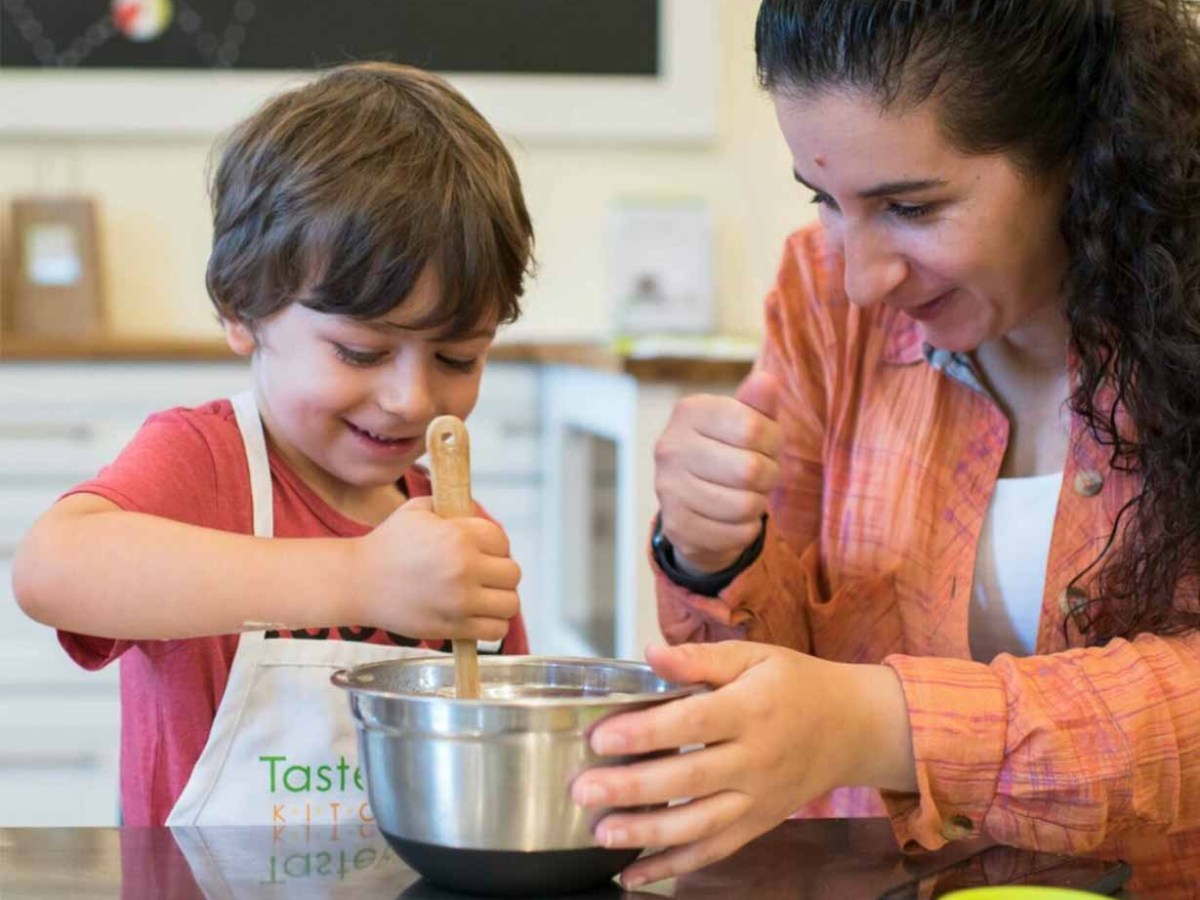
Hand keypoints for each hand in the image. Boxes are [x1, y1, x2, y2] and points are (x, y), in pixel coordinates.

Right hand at [348, 496, 520, 640]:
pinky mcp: (453, 628)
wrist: (357, 582)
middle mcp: (464, 569)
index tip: (480, 550)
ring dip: (500, 599)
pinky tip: (478, 615)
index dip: (492, 544)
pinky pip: (495, 631)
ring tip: (483, 595)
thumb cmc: (387, 544)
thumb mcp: (419, 510)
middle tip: (482, 574)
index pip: (501, 540)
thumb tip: (479, 517)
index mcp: (458, 536)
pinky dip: (492, 624)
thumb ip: (454, 510)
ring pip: (510, 603)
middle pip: (512, 573)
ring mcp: (460, 602)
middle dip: (499, 571)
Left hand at [570, 641, 914, 888]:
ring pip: (700, 824)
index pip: (692, 723)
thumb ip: (700, 658)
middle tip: (584, 791)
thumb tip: (651, 653)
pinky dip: (674, 867)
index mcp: (751, 709)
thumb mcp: (754, 656)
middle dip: (632, 788)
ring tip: (601, 833)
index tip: (601, 738)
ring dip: (647, 832)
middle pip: (689, 779)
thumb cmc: (795, 684)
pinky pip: (714, 851)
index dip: (645, 732)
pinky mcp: (758, 824)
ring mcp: (758, 799)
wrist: (852, 727)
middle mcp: (755, 759)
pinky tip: (633, 873)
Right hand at [654, 371, 782, 572]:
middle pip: (750, 470)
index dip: (773, 441)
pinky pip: (736, 533)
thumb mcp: (746, 421)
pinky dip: (747, 529)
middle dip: (770, 476)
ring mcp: (667, 488)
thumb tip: (767, 381)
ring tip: (747, 494)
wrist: (695, 501)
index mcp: (689, 411)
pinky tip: (734, 518)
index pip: (753, 428)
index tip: (766, 445)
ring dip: (758, 503)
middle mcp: (670, 447)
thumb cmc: (730, 451)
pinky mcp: (676, 526)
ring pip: (744, 505)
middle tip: (762, 475)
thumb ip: (758, 403)